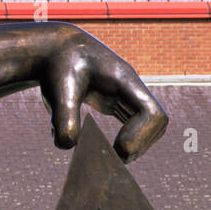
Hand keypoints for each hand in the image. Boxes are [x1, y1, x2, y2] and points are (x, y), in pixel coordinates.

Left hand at [39, 27, 167, 161]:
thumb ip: (63, 117)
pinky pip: (135, 123)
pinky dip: (126, 139)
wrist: (52, 51)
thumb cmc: (56, 66)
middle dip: (141, 143)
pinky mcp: (115, 102)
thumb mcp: (56, 90)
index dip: (141, 136)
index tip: (117, 149)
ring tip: (110, 157)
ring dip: (137, 144)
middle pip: (158, 121)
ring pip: (150, 123)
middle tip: (114, 159)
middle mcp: (130, 87)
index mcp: (123, 80)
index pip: (153, 112)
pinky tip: (102, 149)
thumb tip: (69, 145)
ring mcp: (125, 94)